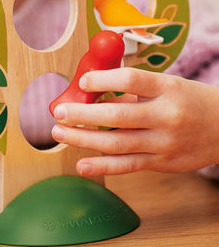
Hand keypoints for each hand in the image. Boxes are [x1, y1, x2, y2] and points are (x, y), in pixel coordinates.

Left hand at [51, 67, 218, 176]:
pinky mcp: (162, 163)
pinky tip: (81, 165)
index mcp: (167, 88)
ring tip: (59, 133)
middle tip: (59, 112)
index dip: (103, 79)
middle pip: (118, 115)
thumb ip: (131, 91)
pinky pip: (128, 166)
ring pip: (117, 143)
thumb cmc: (188, 101)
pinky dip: (102, 167)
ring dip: (83, 139)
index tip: (82, 82)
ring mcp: (164, 142)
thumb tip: (91, 93)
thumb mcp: (165, 86)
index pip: (131, 79)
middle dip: (83, 115)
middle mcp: (167, 115)